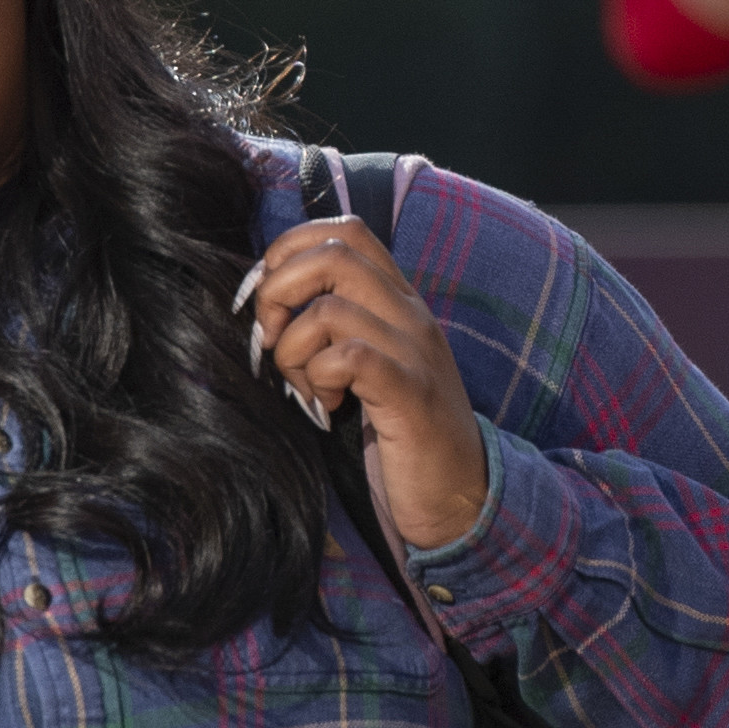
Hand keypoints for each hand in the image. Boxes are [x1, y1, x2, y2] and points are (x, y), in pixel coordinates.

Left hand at [241, 214, 495, 556]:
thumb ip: (335, 328)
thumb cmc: (400, 435)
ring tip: (306, 389)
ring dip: (294, 350)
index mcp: (398, 301)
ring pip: (329, 308)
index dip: (289, 251)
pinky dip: (320, 379)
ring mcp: (414, 351)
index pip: (344, 230)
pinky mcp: (410, 395)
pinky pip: (349, 357)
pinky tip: (326, 408)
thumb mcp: (368, 367)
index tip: (267, 303)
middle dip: (278, 292)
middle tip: (272, 343)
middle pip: (332, 252)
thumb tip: (267, 305)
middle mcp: (410, 314)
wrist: (461, 497)